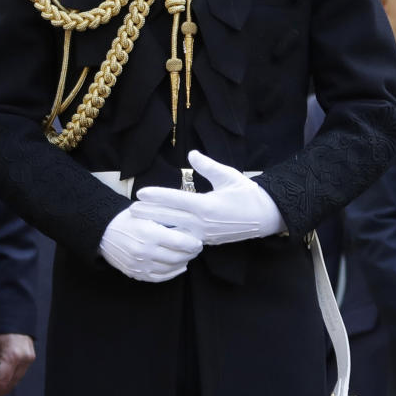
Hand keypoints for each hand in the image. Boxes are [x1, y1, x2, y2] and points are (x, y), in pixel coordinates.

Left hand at [0, 333, 35, 395]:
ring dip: (4, 387)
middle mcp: (24, 359)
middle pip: (10, 384)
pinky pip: (19, 373)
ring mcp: (29, 358)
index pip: (2, 382)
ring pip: (16, 380)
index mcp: (12, 355)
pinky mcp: (31, 357)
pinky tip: (0, 382)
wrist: (12, 312)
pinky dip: (10, 379)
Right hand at [99, 208, 201, 281]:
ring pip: (170, 269)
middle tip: (196, 249)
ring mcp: (139, 264)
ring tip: (188, 257)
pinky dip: (172, 274)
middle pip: (177, 257)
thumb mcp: (146, 212)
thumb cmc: (127, 219)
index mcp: (149, 233)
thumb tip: (190, 227)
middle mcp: (144, 251)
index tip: (199, 242)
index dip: (193, 244)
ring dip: (183, 263)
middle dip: (190, 254)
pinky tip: (179, 267)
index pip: (179, 242)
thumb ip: (166, 219)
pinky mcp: (136, 273)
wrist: (103, 232)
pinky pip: (159, 277)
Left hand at [131, 150, 284, 245]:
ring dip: (156, 227)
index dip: (157, 196)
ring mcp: (203, 235)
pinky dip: (169, 236)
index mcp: (207, 205)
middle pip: (170, 217)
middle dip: (149, 213)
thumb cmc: (248, 193)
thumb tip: (191, 154)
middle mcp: (202, 222)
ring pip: (174, 232)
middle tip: (130, 210)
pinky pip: (183, 240)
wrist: (266, 217)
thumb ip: (208, 166)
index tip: (140, 193)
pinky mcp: (205, 241)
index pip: (176, 199)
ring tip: (139, 223)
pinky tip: (157, 234)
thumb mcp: (229, 176)